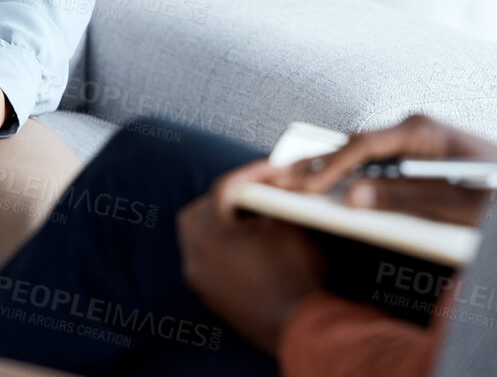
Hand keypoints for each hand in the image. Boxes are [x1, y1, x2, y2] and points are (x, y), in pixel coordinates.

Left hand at [179, 163, 326, 356]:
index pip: (223, 188)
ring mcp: (201, 282)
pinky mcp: (211, 299)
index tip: (271, 169)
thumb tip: (271, 185)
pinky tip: (248, 249)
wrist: (301, 328)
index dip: (250, 173)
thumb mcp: (288, 225)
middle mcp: (195, 257)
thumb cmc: (296, 274)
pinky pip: (207, 264)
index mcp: (210, 234)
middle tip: (252, 193)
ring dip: (220, 225)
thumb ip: (272, 198)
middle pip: (198, 213)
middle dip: (223, 198)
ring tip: (250, 221)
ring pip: (198, 240)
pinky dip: (222, 250)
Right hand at [282, 115, 496, 226]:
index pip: (365, 144)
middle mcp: (418, 126)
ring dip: (328, 166)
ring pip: (362, 150)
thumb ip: (406, 199)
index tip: (306, 187)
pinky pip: (375, 159)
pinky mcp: (419, 152)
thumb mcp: (459, 205)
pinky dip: (348, 171)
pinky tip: (326, 183)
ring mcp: (418, 137)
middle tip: (276, 180)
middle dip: (316, 162)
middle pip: (355, 142)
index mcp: (426, 131)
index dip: (332, 165)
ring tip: (290, 182)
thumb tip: (354, 198)